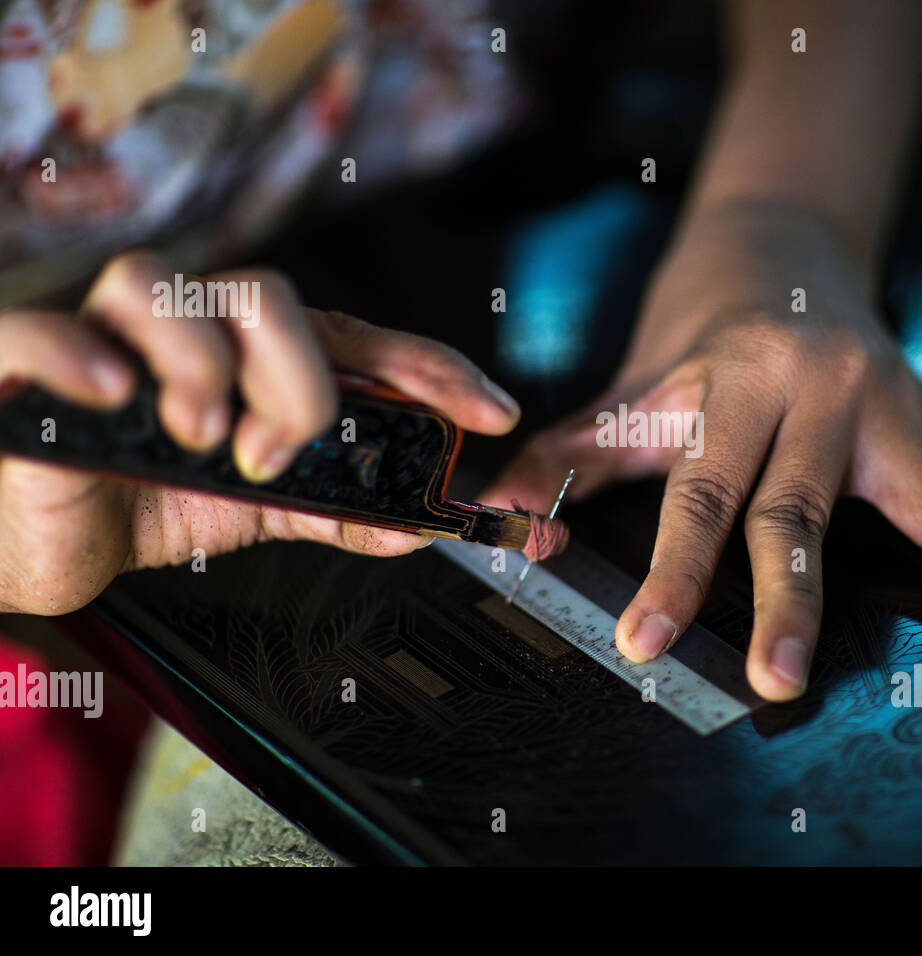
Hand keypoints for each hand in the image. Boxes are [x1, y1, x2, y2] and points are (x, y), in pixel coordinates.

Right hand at [0, 251, 519, 614]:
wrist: (36, 537)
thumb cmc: (136, 495)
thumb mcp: (256, 507)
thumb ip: (335, 507)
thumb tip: (420, 523)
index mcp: (247, 356)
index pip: (351, 337)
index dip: (427, 366)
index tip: (489, 411)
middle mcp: (185, 332)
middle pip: (262, 295)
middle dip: (300, 377)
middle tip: (285, 449)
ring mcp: (104, 341)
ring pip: (161, 287)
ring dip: (203, 363)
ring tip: (207, 437)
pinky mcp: (24, 368)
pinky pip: (41, 332)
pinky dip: (83, 356)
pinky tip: (119, 397)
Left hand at [483, 200, 921, 700]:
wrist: (770, 242)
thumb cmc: (695, 329)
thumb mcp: (629, 388)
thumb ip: (568, 456)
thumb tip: (504, 525)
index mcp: (732, 386)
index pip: (698, 495)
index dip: (668, 573)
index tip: (647, 644)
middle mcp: (816, 391)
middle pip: (802, 509)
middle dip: (792, 602)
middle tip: (781, 679)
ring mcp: (888, 394)